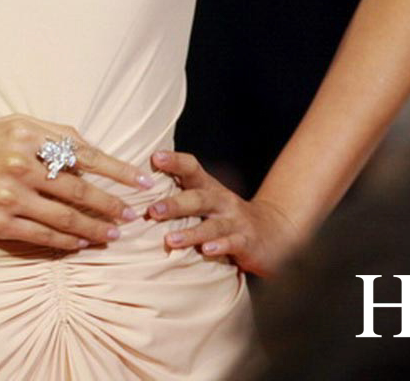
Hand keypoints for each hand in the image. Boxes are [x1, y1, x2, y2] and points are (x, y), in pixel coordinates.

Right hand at [0, 116, 148, 251]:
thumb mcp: (10, 123)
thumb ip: (51, 134)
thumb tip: (91, 152)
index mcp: (27, 135)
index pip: (85, 154)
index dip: (118, 170)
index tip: (143, 182)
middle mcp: (20, 164)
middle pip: (81, 191)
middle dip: (113, 205)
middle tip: (134, 216)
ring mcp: (9, 195)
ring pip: (66, 218)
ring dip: (96, 229)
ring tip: (114, 235)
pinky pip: (42, 236)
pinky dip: (66, 242)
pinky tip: (81, 243)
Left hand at [141, 149, 304, 278]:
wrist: (273, 231)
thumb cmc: (226, 216)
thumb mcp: (206, 201)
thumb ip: (179, 194)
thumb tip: (137, 187)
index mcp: (209, 188)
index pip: (192, 168)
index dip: (174, 161)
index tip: (154, 157)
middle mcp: (222, 200)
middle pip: (198, 198)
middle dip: (174, 204)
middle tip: (151, 211)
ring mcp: (235, 221)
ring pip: (212, 225)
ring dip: (191, 233)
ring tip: (170, 239)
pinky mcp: (247, 242)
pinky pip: (232, 243)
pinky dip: (219, 247)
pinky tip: (206, 252)